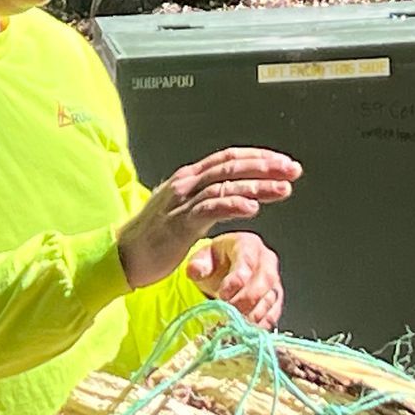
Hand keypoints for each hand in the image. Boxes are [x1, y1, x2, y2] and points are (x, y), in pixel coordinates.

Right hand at [117, 147, 299, 291]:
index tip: (283, 162)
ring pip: (224, 185)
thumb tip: (236, 196)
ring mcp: (181, 202)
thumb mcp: (185, 212)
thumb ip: (208, 201)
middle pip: (231, 166)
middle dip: (265, 166)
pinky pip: (209, 209)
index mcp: (188, 178)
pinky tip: (253, 208)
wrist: (123, 257)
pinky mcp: (179, 224)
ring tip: (283, 189)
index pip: (228, 158)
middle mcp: (185, 184)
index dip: (258, 157)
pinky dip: (233, 205)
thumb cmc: (154, 238)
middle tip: (292, 170)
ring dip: (257, 185)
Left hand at [188, 232, 284, 329]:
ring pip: (270, 299)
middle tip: (229, 313)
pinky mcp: (275, 300)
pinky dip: (260, 325)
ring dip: (253, 315)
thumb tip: (195, 270)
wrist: (225, 270)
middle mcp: (266, 261)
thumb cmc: (215, 262)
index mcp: (247, 244)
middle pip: (264, 281)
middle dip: (246, 300)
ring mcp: (273, 281)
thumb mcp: (202, 258)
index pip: (247, 260)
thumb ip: (197, 264)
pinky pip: (273, 314)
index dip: (236, 280)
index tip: (222, 295)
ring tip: (235, 325)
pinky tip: (245, 332)